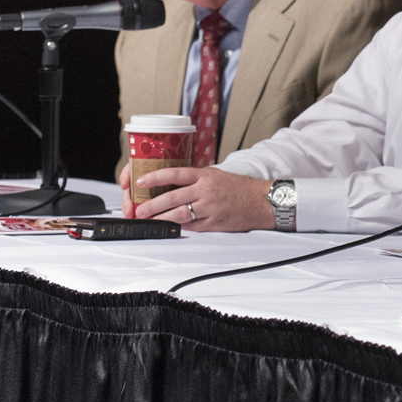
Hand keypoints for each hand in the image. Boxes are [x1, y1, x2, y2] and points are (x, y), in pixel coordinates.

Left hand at [131, 166, 274, 230]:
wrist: (262, 201)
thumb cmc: (239, 187)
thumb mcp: (216, 175)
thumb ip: (195, 179)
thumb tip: (172, 183)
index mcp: (205, 176)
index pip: (175, 174)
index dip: (155, 177)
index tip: (140, 182)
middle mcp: (206, 191)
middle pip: (173, 197)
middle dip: (152, 205)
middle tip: (139, 210)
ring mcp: (210, 208)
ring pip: (179, 214)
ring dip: (161, 218)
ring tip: (150, 221)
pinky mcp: (215, 223)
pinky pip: (192, 226)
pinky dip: (178, 227)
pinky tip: (169, 227)